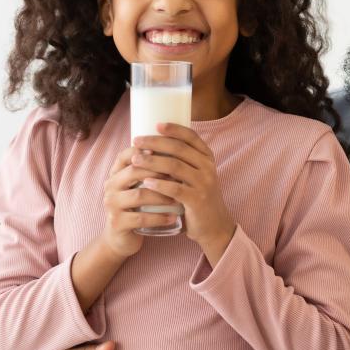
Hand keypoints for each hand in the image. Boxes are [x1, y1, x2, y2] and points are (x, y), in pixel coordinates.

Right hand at [102, 145, 180, 257]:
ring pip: (139, 195)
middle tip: (181, 175)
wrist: (122, 238)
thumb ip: (150, 169)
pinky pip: (141, 218)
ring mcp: (112, 204)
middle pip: (135, 171)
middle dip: (159, 171)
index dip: (147, 150)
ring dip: (162, 195)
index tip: (170, 151)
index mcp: (116, 173)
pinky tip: (174, 217)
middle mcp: (110, 185)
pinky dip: (159, 217)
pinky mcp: (117, 223)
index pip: (127, 154)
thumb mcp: (140, 186)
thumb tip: (178, 147)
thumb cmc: (137, 207)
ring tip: (179, 198)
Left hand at [132, 123, 236, 262]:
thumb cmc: (198, 197)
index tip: (156, 124)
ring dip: (152, 161)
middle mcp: (208, 168)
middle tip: (137, 141)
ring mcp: (204, 184)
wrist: (214, 225)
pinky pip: (176, 188)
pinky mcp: (197, 200)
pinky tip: (146, 181)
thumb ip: (182, 161)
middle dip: (156, 142)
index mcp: (207, 158)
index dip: (174, 129)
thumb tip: (153, 144)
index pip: (191, 137)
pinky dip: (159, 184)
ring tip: (135, 159)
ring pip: (175, 166)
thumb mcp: (196, 175)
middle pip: (179, 149)